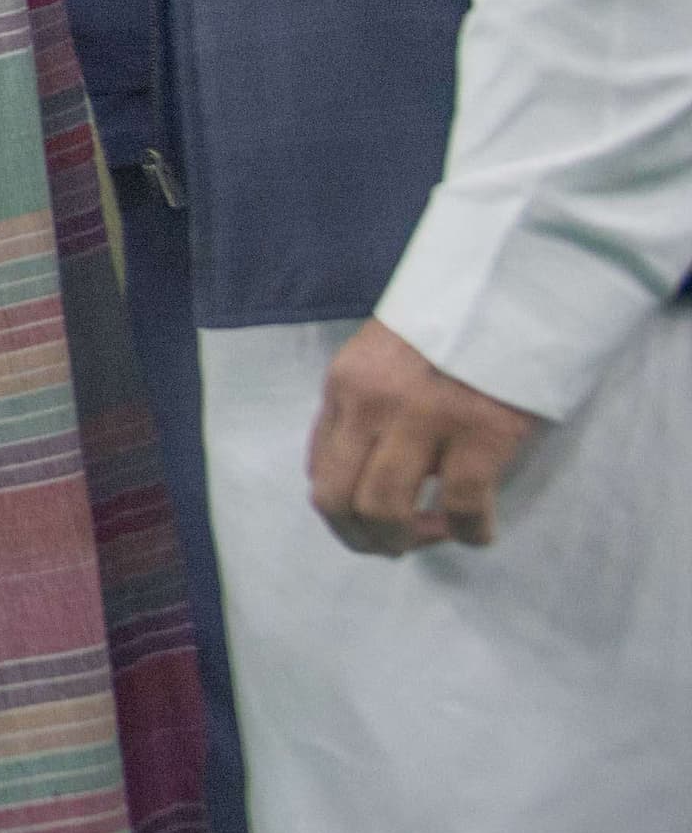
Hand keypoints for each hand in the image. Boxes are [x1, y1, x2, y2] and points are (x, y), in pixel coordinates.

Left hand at [307, 318, 544, 554]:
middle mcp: (371, 403)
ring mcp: (424, 418)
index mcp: (344, 384)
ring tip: (435, 536)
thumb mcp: (383, 357)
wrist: (513, 286)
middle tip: (393, 546)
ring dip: (406, 540)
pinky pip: (461, 507)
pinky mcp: (481, 430)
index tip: (368, 520)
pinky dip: (469, 533)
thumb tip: (358, 470)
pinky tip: (479, 531)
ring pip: (386, 509)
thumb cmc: (452, 326)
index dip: (340, 509)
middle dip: (360, 537)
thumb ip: (365, 405)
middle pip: (337, 499)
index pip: (318, 466)